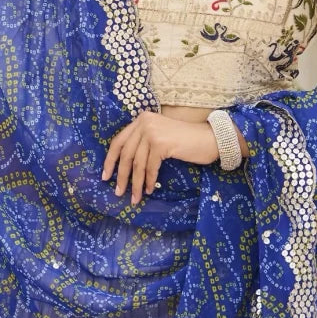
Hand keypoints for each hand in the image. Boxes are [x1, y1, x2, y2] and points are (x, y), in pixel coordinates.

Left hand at [102, 111, 218, 204]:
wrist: (211, 138)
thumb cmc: (187, 141)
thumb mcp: (160, 137)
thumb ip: (144, 144)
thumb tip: (124, 167)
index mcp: (142, 119)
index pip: (119, 141)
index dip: (110, 160)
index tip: (105, 176)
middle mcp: (144, 122)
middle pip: (126, 154)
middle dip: (121, 176)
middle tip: (118, 192)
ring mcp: (152, 132)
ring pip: (137, 163)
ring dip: (135, 183)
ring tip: (134, 197)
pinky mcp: (161, 143)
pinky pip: (150, 167)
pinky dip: (148, 181)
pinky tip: (149, 190)